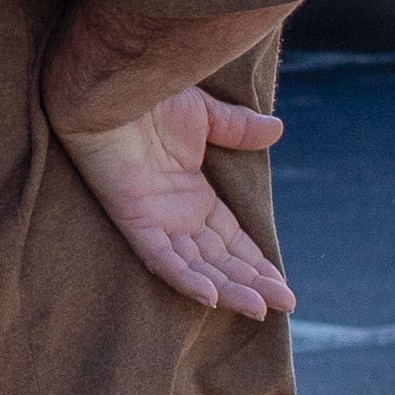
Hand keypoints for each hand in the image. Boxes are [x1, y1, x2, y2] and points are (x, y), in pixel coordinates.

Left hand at [57, 90, 296, 319]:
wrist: (110, 86)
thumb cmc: (147, 97)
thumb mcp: (203, 115)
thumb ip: (236, 129)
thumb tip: (277, 129)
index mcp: (193, 195)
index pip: (231, 240)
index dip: (257, 262)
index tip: (283, 285)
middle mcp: (176, 215)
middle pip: (219, 260)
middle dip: (252, 283)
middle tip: (284, 305)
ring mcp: (154, 219)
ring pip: (195, 266)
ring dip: (227, 288)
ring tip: (258, 307)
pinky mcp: (133, 218)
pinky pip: (159, 256)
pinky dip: (183, 277)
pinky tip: (209, 297)